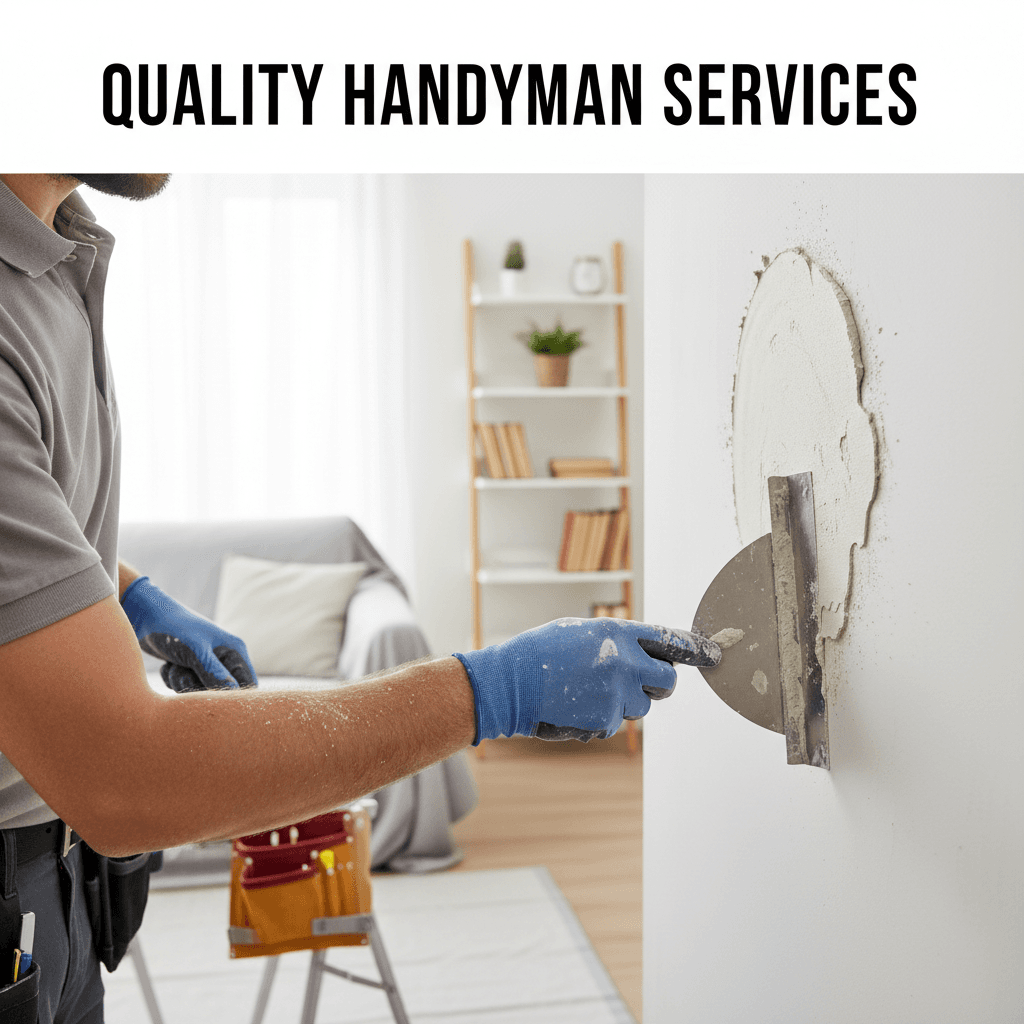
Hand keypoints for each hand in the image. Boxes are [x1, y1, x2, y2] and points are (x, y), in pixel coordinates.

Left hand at [121, 577, 257, 691]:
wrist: (145, 615)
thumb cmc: (175, 628)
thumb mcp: (196, 652)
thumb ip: (215, 674)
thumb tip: (234, 695)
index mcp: (234, 651)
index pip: (248, 684)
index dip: (235, 697)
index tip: (214, 700)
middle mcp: (223, 659)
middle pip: (220, 691)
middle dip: (199, 687)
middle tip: (185, 673)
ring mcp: (205, 663)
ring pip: (199, 690)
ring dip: (182, 683)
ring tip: (174, 665)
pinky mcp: (188, 667)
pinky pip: (184, 686)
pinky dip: (173, 679)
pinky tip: (168, 664)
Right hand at [454, 617, 720, 743]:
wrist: (511, 682)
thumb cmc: (543, 651)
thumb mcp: (583, 632)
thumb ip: (618, 641)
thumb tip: (648, 653)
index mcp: (618, 632)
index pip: (670, 639)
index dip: (696, 649)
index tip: (716, 655)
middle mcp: (624, 661)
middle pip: (667, 681)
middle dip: (657, 683)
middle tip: (635, 680)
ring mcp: (617, 692)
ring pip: (642, 705)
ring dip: (624, 701)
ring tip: (587, 690)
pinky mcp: (606, 719)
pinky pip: (616, 722)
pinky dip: (601, 717)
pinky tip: (576, 705)